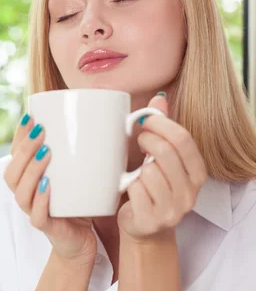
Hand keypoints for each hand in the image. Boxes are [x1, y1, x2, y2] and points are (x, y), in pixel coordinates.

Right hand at [4, 113, 96, 261]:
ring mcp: (33, 211)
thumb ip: (81, 153)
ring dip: (31, 171)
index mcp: (28, 180)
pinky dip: (41, 200)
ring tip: (46, 153)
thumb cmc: (78, 202)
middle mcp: (25, 194)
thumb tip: (105, 119)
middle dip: (24, 149)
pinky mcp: (46, 228)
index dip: (18, 136)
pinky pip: (37, 215)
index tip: (30, 116)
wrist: (82, 241)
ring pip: (21, 193)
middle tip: (41, 131)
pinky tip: (48, 186)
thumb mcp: (77, 174)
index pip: (15, 155)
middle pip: (12, 172)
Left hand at [118, 93, 207, 240]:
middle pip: (166, 152)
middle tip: (137, 141)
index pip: (183, 139)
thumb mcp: (161, 158)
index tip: (145, 120)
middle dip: (146, 140)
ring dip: (136, 168)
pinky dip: (128, 185)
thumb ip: (163, 129)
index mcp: (197, 172)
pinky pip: (136, 190)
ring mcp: (173, 209)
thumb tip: (159, 98)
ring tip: (136, 172)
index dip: (160, 125)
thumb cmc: (150, 187)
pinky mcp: (153, 220)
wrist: (143, 228)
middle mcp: (190, 192)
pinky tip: (130, 189)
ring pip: (150, 172)